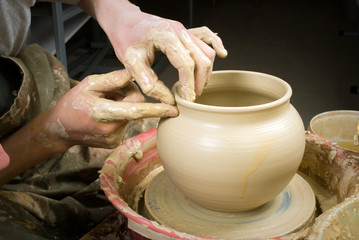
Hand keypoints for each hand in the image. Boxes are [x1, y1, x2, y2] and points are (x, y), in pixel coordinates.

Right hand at [47, 70, 177, 148]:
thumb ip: (113, 79)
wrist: (59, 128)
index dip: (156, 109)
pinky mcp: (114, 143)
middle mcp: (111, 129)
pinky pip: (126, 124)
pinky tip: (106, 115)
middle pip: (135, 108)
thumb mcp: (89, 84)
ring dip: (124, 106)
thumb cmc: (73, 103)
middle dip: (130, 96)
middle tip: (114, 91)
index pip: (135, 111)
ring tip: (105, 105)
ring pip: (131, 116)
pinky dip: (121, 116)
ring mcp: (113, 139)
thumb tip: (135, 74)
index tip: (173, 109)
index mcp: (103, 113)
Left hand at [80, 0, 227, 102]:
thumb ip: (149, 83)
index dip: (189, 85)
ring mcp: (184, 29)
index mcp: (166, 36)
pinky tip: (222, 54)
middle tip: (192, 97)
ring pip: (206, 51)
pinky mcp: (185, 31)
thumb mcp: (131, 63)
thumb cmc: (125, 37)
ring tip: (197, 87)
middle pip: (201, 59)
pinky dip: (215, 46)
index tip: (188, 100)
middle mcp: (179, 31)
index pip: (186, 64)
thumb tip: (169, 100)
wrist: (123, 19)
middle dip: (199, 81)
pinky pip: (207, 36)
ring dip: (206, 71)